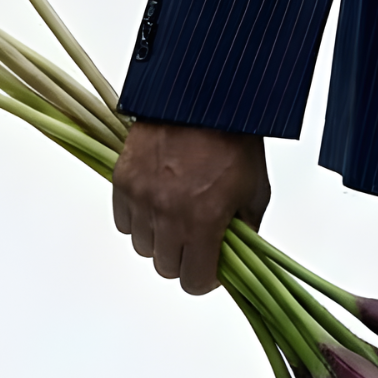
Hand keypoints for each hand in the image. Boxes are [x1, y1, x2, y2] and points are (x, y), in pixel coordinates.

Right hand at [111, 120, 269, 293]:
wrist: (204, 97)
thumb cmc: (234, 138)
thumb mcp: (255, 190)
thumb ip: (245, 229)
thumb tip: (236, 254)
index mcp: (203, 220)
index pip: (193, 281)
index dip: (204, 278)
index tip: (211, 267)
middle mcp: (167, 213)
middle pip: (165, 267)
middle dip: (183, 258)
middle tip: (196, 239)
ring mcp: (141, 197)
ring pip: (142, 246)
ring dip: (160, 239)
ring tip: (177, 215)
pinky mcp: (122, 180)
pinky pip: (124, 221)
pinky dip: (139, 219)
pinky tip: (158, 201)